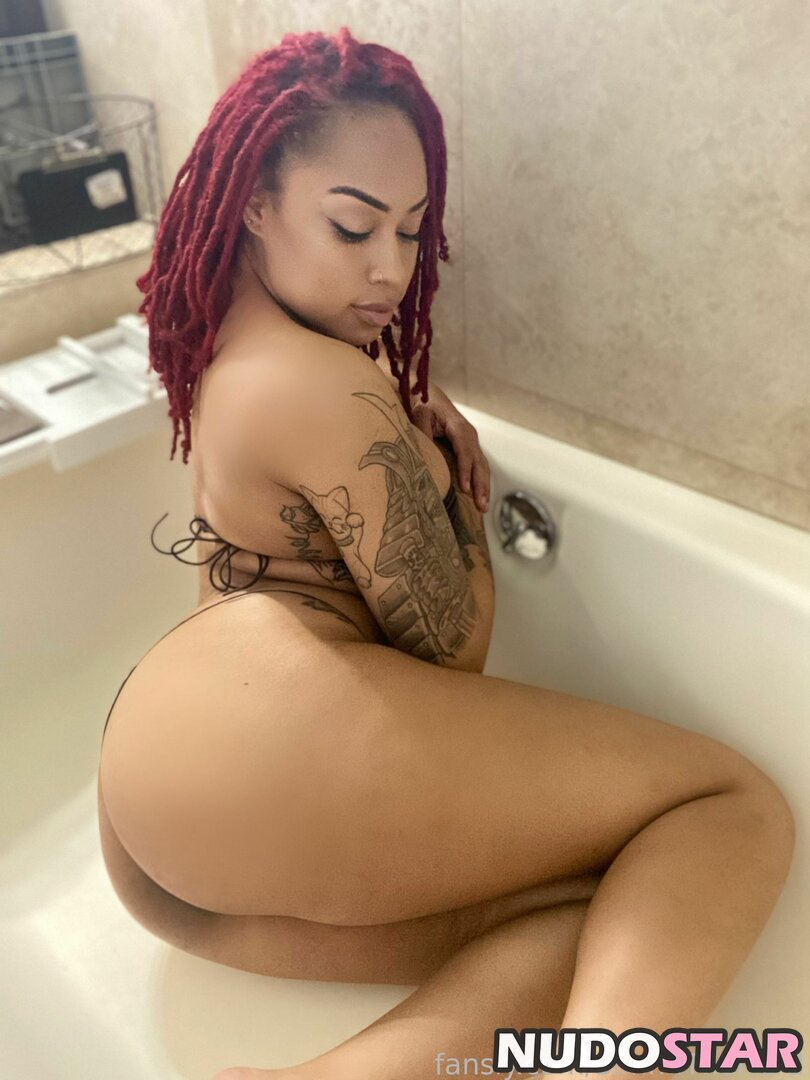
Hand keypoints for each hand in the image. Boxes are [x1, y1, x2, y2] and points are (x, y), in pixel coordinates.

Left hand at [411, 382, 490, 511]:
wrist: (429, 396)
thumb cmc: (422, 405)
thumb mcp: (420, 414)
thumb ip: (423, 431)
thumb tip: (424, 452)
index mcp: (458, 427)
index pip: (465, 451)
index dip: (466, 470)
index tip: (466, 489)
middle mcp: (469, 435)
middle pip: (479, 462)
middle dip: (481, 485)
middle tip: (481, 506)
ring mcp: (472, 442)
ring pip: (482, 467)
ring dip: (484, 488)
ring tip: (483, 508)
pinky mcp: (470, 449)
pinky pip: (478, 467)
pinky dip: (481, 483)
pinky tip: (480, 499)